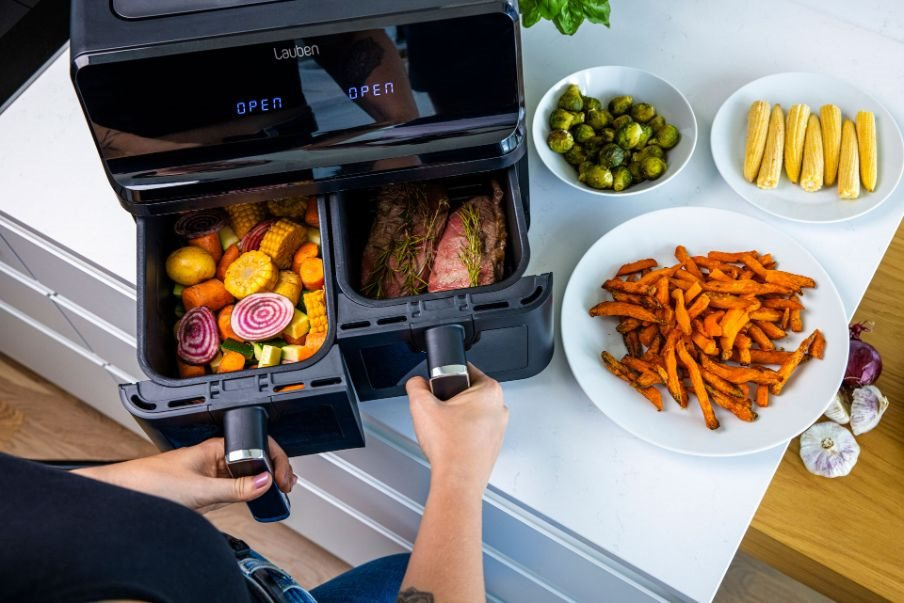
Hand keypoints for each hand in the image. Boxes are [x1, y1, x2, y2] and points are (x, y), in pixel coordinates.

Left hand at [74, 437, 294, 513]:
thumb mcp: (199, 490)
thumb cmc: (148, 483)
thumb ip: (235, 488)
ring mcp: (212, 474)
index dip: (276, 460)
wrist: (122, 496)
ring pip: (247, 475)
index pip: (258, 445)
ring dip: (262, 484)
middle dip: (274, 471)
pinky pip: (235, 489)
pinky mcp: (205, 491)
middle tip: (286, 487)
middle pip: (256, 460)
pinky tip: (254, 501)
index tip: (284, 479)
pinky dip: (248, 494)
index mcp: (217, 447)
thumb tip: (265, 482)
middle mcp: (216, 458)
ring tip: (276, 495)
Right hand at [405, 364, 507, 495]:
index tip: (436, 390)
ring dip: (454, 418)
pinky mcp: (492, 444)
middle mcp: (499, 407)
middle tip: (437, 412)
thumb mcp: (422, 406)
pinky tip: (450, 442)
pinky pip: (472, 431)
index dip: (443, 378)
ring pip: (469, 412)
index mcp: (490, 390)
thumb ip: (416, 385)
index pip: (463, 369)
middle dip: (449, 399)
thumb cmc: (450, 448)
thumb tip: (416, 382)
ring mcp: (498, 428)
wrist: (457, 482)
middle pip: (466, 391)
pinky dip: (460, 434)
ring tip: (443, 430)